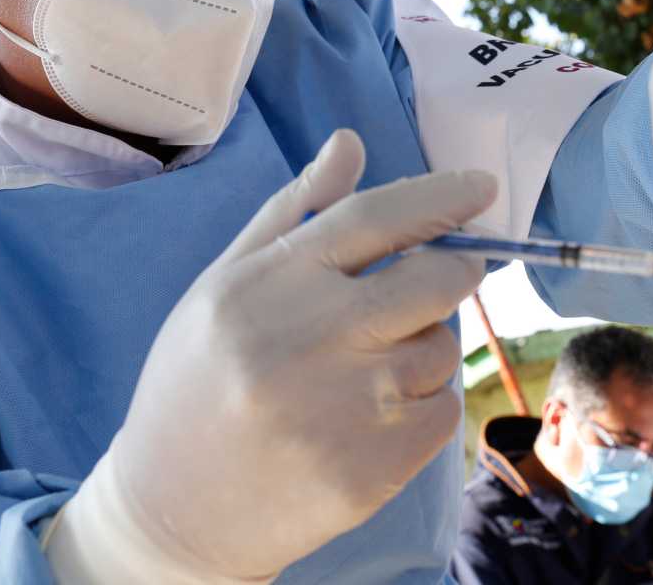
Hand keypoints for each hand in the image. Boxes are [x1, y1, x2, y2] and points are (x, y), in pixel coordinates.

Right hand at [44, 129, 493, 582]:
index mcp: (271, 284)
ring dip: (423, 348)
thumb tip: (351, 142)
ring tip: (366, 370)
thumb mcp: (225, 285)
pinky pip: (441, 412)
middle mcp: (311, 339)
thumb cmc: (198, 382)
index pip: (375, 219)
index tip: (482, 186)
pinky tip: (370, 419)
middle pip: (435, 278)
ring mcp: (347, 408)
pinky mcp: (371, 468)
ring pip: (442, 348)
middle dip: (454, 269)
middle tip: (439, 276)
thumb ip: (293, 212)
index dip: (439, 196)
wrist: (171, 509)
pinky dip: (422, 408)